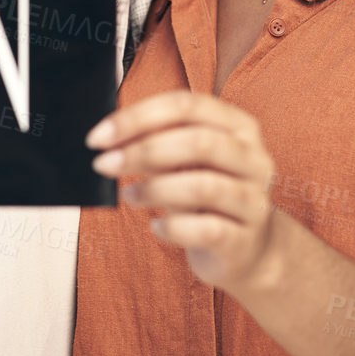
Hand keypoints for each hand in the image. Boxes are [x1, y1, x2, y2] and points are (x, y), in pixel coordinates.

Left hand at [87, 91, 278, 294]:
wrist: (246, 250)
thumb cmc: (207, 198)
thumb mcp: (182, 164)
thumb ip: (154, 147)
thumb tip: (111, 143)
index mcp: (239, 126)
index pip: (187, 106)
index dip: (138, 117)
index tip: (99, 137)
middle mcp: (255, 159)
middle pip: (199, 141)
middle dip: (142, 151)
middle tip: (104, 165)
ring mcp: (255, 200)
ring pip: (202, 186)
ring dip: (154, 190)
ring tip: (130, 196)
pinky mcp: (245, 240)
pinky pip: (206, 230)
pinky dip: (173, 227)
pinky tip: (157, 227)